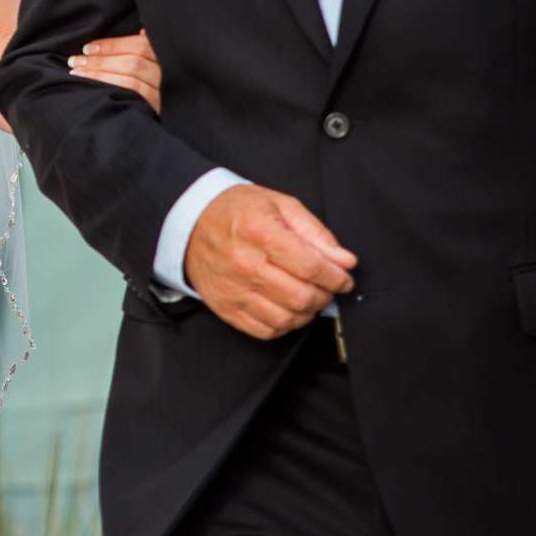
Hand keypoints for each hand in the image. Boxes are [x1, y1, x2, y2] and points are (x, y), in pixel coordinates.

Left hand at [69, 30, 163, 110]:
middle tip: (75, 60)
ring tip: (77, 74)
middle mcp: (169, 74)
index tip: (87, 48)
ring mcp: (165, 95)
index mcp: (169, 55)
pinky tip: (95, 91)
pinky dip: (113, 94)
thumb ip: (150, 46)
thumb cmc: (160, 77)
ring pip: (131, 84)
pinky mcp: (159, 111)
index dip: (112, 45)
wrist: (178, 111)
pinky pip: (134, 103)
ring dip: (101, 77)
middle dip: (101, 61)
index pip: (140, 46)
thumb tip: (141, 31)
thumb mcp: (158, 58)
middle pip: (133, 64)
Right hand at [182, 185, 355, 338]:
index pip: (310, 266)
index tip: (343, 277)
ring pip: (286, 318)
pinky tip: (288, 308)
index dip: (336, 276)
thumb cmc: (237, 211)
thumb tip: (344, 260)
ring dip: (307, 312)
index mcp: (260, 232)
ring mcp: (234, 289)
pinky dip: (285, 325)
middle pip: (301, 296)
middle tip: (327, 286)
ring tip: (309, 297)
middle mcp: (245, 263)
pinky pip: (265, 330)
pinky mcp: (227, 308)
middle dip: (325, 295)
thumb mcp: (280, 206)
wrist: (191, 223)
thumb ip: (316, 233)